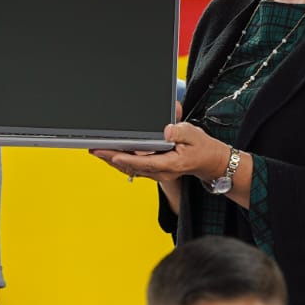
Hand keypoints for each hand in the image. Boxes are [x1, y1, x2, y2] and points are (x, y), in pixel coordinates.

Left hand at [91, 123, 228, 183]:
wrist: (209, 162)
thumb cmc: (201, 148)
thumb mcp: (193, 134)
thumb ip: (178, 131)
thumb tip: (165, 131)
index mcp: (170, 165)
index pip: (143, 162)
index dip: (126, 158)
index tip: (111, 153)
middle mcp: (161, 172)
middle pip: (132, 167)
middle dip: (111, 158)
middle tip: (95, 150)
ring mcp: (157, 173)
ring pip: (131, 168)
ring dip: (113, 160)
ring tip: (97, 151)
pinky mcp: (154, 171)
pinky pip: (135, 168)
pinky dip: (121, 161)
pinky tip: (110, 154)